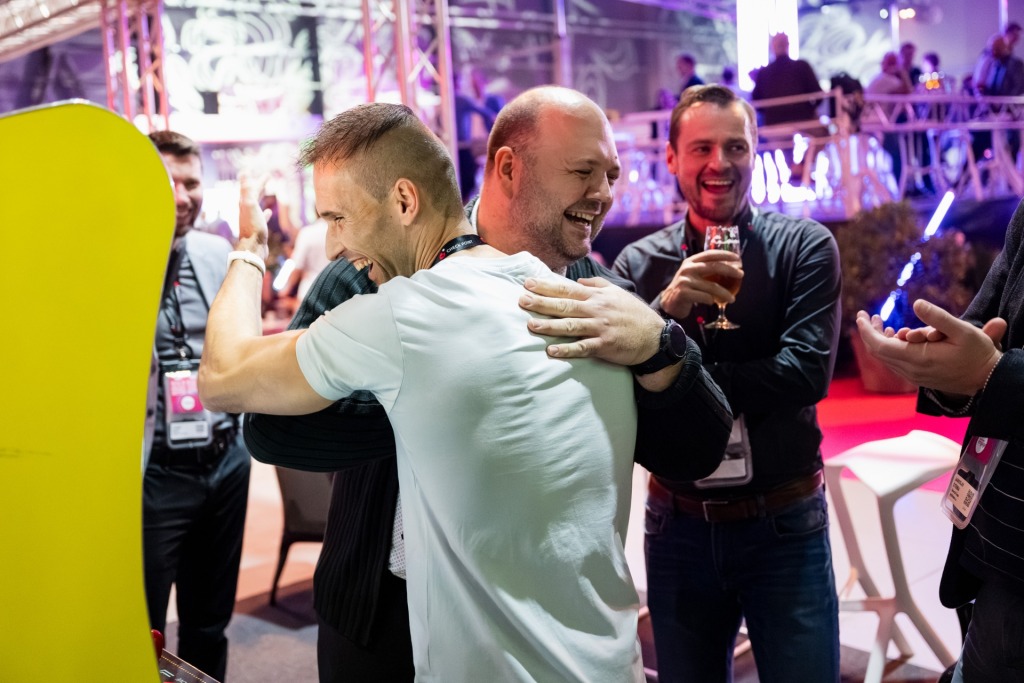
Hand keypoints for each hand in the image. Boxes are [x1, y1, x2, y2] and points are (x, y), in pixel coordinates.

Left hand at [237, 172, 271, 259]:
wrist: (252, 248)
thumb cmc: (252, 227)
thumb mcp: (250, 205)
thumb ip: (247, 189)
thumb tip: (244, 171)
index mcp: (244, 204)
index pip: (250, 187)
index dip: (255, 178)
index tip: (258, 170)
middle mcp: (246, 210)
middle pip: (253, 194)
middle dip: (259, 184)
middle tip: (267, 176)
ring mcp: (252, 219)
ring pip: (257, 204)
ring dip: (262, 197)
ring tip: (267, 192)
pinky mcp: (258, 228)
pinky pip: (262, 217)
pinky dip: (265, 212)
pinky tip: (269, 212)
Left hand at [518, 276, 664, 365]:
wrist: (655, 337)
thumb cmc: (633, 314)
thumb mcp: (617, 293)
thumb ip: (596, 286)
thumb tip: (578, 283)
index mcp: (596, 297)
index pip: (567, 290)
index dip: (547, 286)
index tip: (528, 283)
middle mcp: (596, 310)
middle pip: (565, 306)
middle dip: (542, 303)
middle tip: (522, 300)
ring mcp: (600, 328)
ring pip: (570, 326)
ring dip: (550, 325)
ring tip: (531, 325)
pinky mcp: (605, 345)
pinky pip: (582, 348)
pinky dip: (567, 349)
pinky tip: (552, 350)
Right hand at [659, 251, 742, 319]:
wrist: (669, 303)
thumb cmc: (686, 288)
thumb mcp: (693, 274)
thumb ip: (706, 269)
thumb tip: (731, 268)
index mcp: (691, 261)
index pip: (710, 254)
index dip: (725, 254)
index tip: (738, 258)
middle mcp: (688, 269)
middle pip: (714, 266)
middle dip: (730, 270)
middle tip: (741, 274)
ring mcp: (685, 281)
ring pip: (712, 286)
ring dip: (725, 293)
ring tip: (732, 299)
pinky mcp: (684, 293)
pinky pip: (705, 297)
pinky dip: (712, 300)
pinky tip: (713, 302)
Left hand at [855, 299, 1004, 395]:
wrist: (988, 381)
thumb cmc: (977, 354)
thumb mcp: (963, 331)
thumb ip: (938, 317)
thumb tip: (916, 303)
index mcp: (917, 358)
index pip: (879, 346)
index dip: (867, 331)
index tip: (860, 316)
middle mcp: (911, 370)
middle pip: (878, 352)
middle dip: (870, 332)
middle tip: (868, 315)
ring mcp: (914, 376)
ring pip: (886, 358)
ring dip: (880, 340)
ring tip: (881, 323)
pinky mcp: (918, 378)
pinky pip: (896, 362)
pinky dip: (891, 348)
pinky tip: (898, 336)